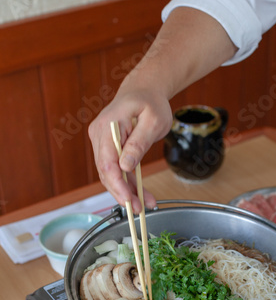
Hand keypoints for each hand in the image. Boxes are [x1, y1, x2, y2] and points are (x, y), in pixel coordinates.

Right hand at [88, 82, 172, 213]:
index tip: (129, 200)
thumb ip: (139, 143)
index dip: (117, 184)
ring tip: (144, 205)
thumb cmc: (151, 102)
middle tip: (139, 209)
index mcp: (108, 125)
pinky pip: (117, 170)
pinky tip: (141, 195)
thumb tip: (125, 166)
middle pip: (106, 171)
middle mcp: (99, 135)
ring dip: (126, 191)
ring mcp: (102, 142)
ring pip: (110, 174)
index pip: (107, 161)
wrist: (144, 90)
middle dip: (122, 193)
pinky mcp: (108, 148)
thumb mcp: (153, 121)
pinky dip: (128, 183)